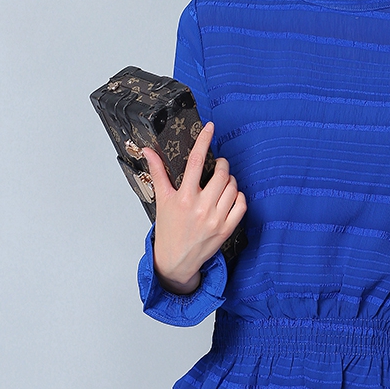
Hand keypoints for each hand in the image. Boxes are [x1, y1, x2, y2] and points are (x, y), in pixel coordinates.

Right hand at [142, 122, 246, 294]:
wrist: (176, 260)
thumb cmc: (169, 229)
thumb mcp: (161, 199)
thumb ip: (157, 172)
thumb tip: (148, 151)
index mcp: (183, 197)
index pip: (195, 161)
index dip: (204, 141)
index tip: (210, 127)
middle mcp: (201, 207)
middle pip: (221, 173)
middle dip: (221, 165)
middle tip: (217, 166)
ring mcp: (216, 219)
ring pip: (233, 187)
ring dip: (230, 180)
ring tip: (221, 184)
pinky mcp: (227, 229)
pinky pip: (241, 204)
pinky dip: (238, 196)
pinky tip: (229, 197)